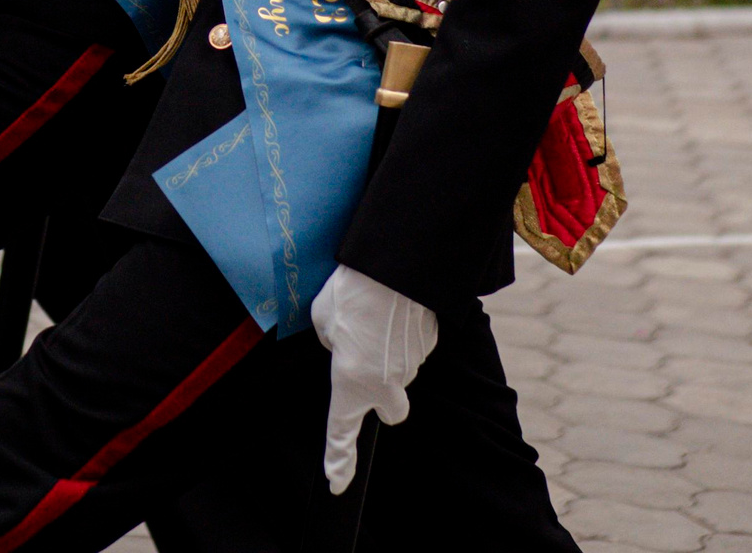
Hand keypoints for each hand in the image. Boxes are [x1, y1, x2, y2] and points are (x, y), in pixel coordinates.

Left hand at [310, 264, 437, 494]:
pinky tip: (395, 310)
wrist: (397, 268)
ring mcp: (411, 367)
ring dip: (388, 353)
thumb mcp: (322, 318)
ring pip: (401, 373)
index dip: (338, 460)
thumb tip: (342, 343)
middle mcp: (384, 384)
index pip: (341, 432)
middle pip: (390, 410)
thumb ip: (331, 342)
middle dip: (381, 396)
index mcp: (350, 383)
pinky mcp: (429, 347)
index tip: (337, 483)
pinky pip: (413, 349)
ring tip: (376, 317)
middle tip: (366, 363)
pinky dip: (404, 335)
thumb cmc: (352, 292)